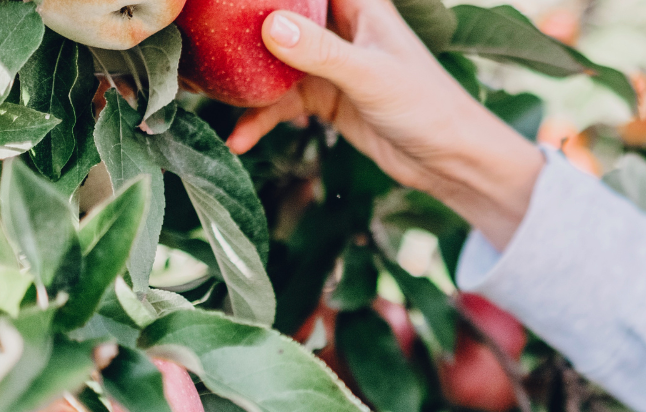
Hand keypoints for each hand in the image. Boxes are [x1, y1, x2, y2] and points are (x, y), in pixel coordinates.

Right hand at [225, 0, 542, 247]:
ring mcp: (330, 63)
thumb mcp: (370, 75)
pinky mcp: (326, 98)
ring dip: (240, 82)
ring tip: (199, 98)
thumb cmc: (427, 107)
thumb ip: (320, 51)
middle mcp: (340, 28)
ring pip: (272, 62)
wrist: (452, 161)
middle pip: (277, 16)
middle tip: (193, 41)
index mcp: (358, 5)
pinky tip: (239, 140)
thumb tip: (269, 25)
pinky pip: (280, 103)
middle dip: (238, 30)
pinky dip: (260, 120)